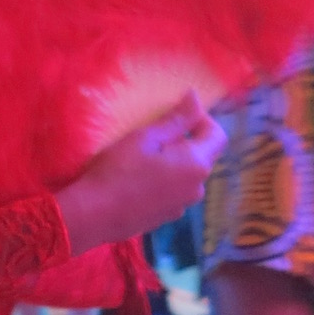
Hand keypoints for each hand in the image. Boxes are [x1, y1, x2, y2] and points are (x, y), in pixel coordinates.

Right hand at [52, 90, 222, 254]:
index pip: (218, 134)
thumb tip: (196, 97)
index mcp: (196, 163)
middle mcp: (197, 186)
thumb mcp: (144, 137)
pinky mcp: (168, 217)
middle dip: (185, 141)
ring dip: (174, 162)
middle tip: (153, 135)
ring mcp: (183, 205)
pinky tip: (138, 182)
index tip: (177, 114)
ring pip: (187, 175)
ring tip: (143, 159)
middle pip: (203, 155)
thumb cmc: (118, 170)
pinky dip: (164, 181)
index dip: (202, 119)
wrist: (95, 215)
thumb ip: (175, 119)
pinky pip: (174, 192)